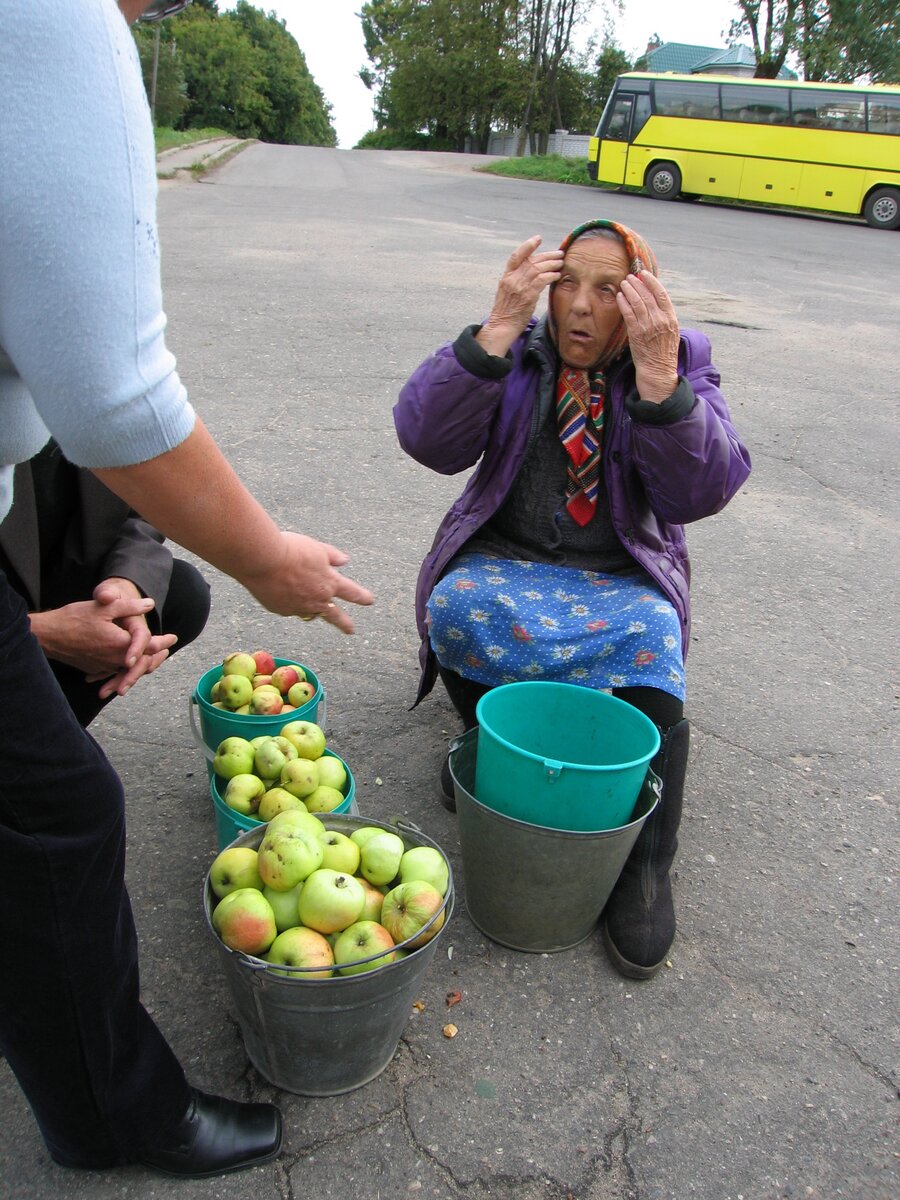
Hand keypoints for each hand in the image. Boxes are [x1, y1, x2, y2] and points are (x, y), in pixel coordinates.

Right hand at [28, 578, 176, 698]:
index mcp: (119, 643)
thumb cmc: (74, 618)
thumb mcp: (103, 607)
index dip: (163, 642)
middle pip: (142, 661)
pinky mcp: (94, 669)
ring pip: (129, 668)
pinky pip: (115, 670)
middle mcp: (114, 659)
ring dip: (142, 662)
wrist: (48, 635)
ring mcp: (103, 666)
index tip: (173, 638)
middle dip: (156, 655)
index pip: (149, 646)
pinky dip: (124, 667)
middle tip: (166, 648)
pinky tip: (126, 663)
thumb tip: (149, 604)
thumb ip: (129, 606)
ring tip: (152, 656)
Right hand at [238, 531, 373, 633]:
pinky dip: (289, 601)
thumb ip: (331, 555)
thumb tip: (345, 560)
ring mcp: (299, 607)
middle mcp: (317, 599)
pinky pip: (288, 608)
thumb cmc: (290, 550)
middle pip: (335, 615)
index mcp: (329, 582)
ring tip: (312, 610)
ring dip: (313, 611)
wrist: (263, 560)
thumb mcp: (316, 547)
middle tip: (351, 630)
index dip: (362, 597)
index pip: (351, 592)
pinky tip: (281, 591)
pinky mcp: (281, 610)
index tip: (370, 601)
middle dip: (344, 623)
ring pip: (309, 613)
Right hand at [476, 235, 563, 356]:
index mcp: (506, 277)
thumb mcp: (507, 292)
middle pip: (532, 261)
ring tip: (561, 263)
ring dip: (552, 264)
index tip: (538, 238)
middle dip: (547, 255)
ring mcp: (519, 287)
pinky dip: (551, 276)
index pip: (516, 256)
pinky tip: (557, 275)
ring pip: (538, 269)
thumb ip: (518, 281)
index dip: (527, 246)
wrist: (502, 326)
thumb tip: (533, 273)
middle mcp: (512, 279)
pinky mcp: (527, 296)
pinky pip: (542, 280)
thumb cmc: (507, 312)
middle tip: (559, 254)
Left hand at [617, 271, 680, 402]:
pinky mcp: (636, 334)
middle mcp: (660, 320)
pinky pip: (628, 313)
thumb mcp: (671, 331)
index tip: (644, 274)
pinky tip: (619, 296)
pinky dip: (623, 303)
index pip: (661, 294)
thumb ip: (664, 316)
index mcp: (671, 318)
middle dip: (637, 283)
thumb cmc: (663, 352)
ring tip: (624, 283)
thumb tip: (654, 301)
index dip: (652, 282)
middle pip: (647, 295)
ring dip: (629, 290)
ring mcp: (648, 326)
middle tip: (630, 277)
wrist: (658, 370)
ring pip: (637, 302)